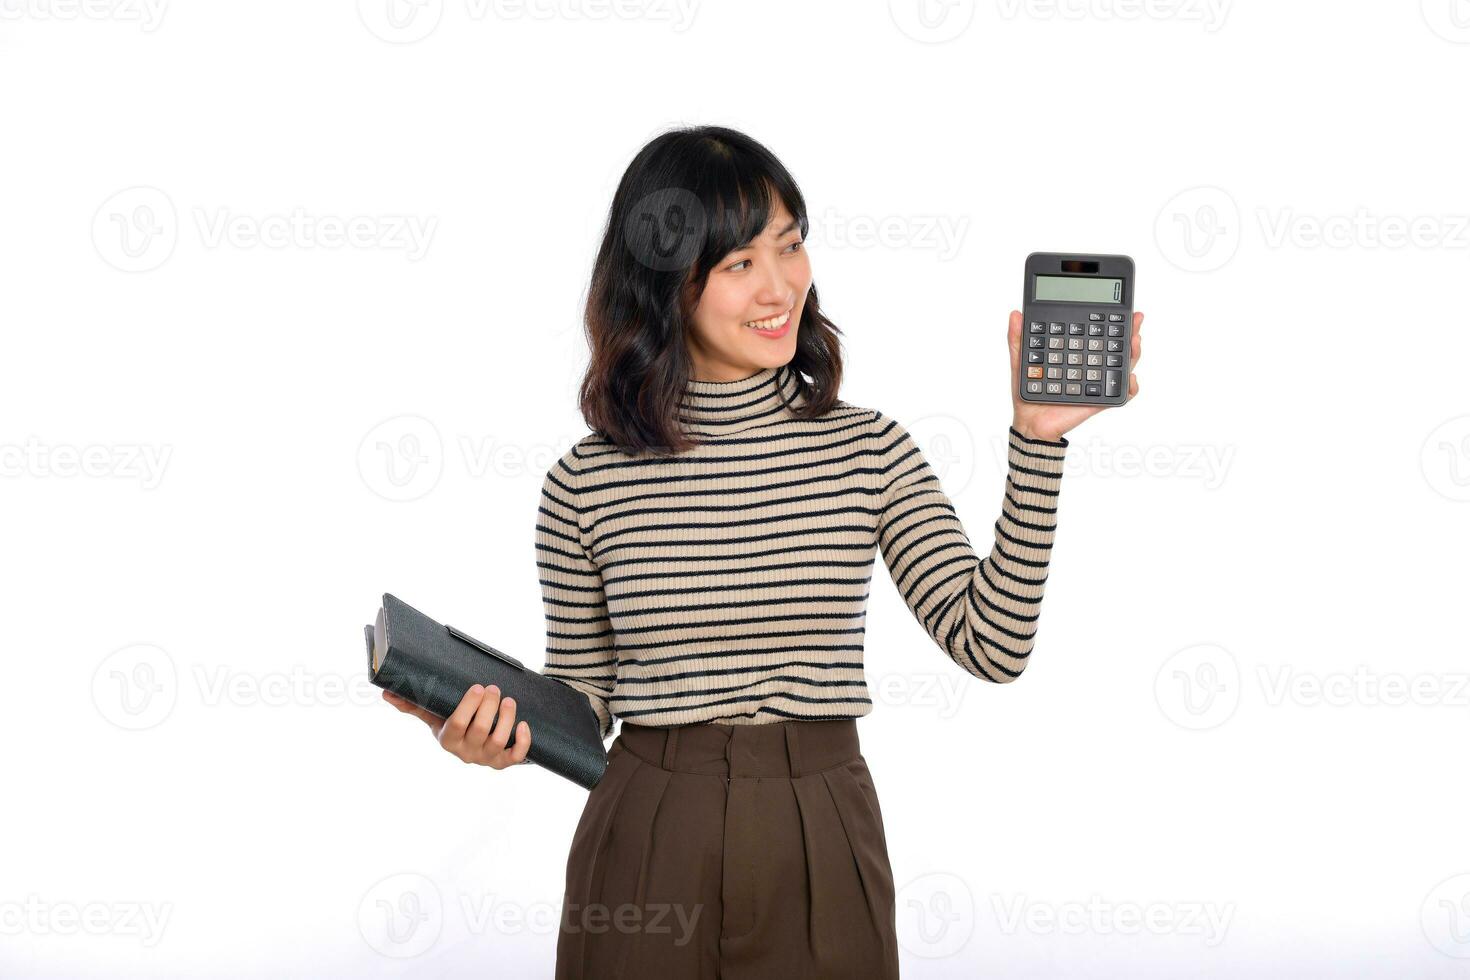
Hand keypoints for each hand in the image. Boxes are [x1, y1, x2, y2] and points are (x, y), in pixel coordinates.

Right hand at [382, 685, 531, 769]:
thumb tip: (386, 693)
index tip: (477, 687)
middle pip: (480, 730)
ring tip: (509, 700)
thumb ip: (413, 706)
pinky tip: (524, 724)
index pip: (457, 724)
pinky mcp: (504, 762)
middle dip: (489, 706)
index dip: (469, 706)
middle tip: (494, 688)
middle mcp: (467, 753)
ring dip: (506, 718)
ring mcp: (486, 758)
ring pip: (499, 740)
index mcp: (448, 740)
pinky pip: (516, 756)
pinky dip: (523, 741)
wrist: (475, 744)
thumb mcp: (434, 717)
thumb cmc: (452, 725)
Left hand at [1007, 309, 1144, 442]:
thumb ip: (1017, 338)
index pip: (1098, 334)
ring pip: (1123, 367)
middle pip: (1117, 347)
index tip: (1120, 310)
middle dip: (1130, 332)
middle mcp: (1091, 367)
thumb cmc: (1028, 395)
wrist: (1029, 423)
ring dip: (1133, 354)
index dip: (1111, 320)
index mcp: (1076, 354)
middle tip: (1135, 321)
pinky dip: (1130, 388)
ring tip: (1134, 342)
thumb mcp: (1021, 362)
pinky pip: (1121, 395)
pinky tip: (1131, 379)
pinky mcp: (1099, 401)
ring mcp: (1097, 383)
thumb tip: (1014, 314)